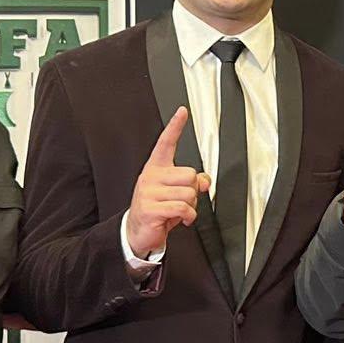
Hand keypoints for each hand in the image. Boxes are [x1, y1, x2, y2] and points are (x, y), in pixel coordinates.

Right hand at [125, 107, 208, 257]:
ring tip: (178, 211)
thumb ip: (191, 183)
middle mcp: (151, 177)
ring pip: (189, 193)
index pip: (166, 143)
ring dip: (191, 206)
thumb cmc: (158, 210)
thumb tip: (205, 181)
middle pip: (190, 174)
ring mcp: (149, 192)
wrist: (138, 231)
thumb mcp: (176, 193)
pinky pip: (182, 208)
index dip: (175, 126)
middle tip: (182, 200)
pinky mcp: (150, 208)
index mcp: (157, 168)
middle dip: (193, 191)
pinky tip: (181, 220)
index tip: (182, 111)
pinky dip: (188, 216)